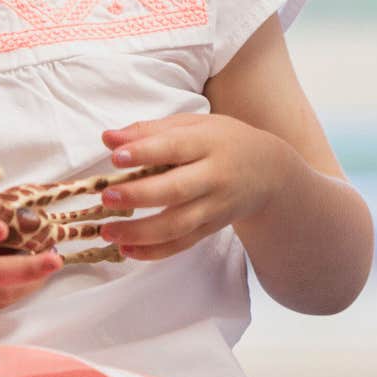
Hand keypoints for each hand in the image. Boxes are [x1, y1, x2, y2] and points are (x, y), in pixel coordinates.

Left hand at [96, 114, 303, 259]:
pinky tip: (126, 249)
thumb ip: (150, 131)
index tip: (116, 158)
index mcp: (208, 143)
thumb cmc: (222, 142)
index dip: (145, 152)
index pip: (175, 147)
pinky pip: (182, 244)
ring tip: (108, 231)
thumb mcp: (193, 125)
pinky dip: (154, 251)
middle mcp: (214, 177)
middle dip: (140, 196)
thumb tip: (109, 139)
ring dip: (141, 232)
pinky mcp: (211, 229)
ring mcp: (214, 207)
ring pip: (177, 225)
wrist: (269, 172)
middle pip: (176, 190)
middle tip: (108, 197)